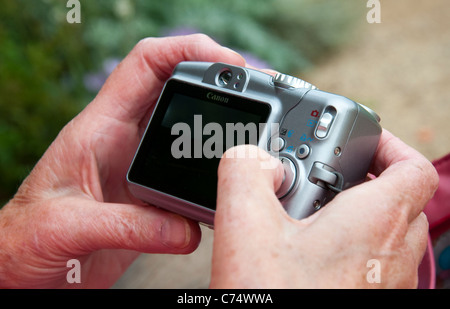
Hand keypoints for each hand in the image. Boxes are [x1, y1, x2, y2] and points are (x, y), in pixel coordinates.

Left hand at [0, 34, 245, 287]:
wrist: (24, 267)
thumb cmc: (26, 237)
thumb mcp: (67, 226)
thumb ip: (128, 226)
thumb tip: (186, 230)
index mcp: (100, 130)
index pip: (145, 66)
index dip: (186, 50)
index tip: (226, 59)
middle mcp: (125, 142)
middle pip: (177, 92)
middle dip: (217, 84)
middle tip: (253, 94)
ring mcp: (141, 169)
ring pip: (188, 136)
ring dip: (217, 134)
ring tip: (248, 141)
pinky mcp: (150, 199)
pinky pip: (189, 182)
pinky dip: (212, 185)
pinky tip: (225, 195)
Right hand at [210, 129, 438, 287]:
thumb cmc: (277, 301)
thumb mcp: (245, 226)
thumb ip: (245, 172)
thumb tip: (251, 158)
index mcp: (375, 223)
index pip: (412, 167)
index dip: (389, 144)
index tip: (359, 140)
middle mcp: (390, 256)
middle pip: (397, 198)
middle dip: (359, 178)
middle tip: (320, 177)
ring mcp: (383, 284)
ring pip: (382, 232)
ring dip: (349, 213)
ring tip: (303, 215)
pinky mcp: (364, 299)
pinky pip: (367, 263)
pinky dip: (342, 247)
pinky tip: (301, 254)